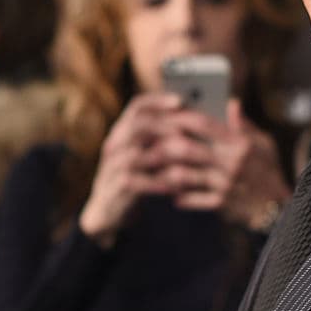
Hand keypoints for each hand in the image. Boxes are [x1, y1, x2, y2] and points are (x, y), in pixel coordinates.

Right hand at [78, 92, 184, 247]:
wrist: (110, 210)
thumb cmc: (139, 176)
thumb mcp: (147, 152)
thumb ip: (164, 137)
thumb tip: (199, 118)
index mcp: (123, 131)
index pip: (137, 106)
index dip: (158, 101)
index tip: (181, 101)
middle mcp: (115, 145)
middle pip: (136, 125)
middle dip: (164, 125)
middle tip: (187, 130)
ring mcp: (113, 167)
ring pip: (136, 154)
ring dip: (163, 154)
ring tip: (186, 155)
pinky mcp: (116, 188)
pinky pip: (136, 182)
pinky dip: (157, 182)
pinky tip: (177, 184)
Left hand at [156, 99, 291, 228]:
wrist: (279, 206)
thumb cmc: (270, 171)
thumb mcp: (265, 144)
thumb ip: (245, 125)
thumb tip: (231, 104)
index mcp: (240, 144)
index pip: (204, 124)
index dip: (182, 117)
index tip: (168, 114)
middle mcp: (230, 162)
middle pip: (188, 149)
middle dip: (166, 144)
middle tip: (152, 141)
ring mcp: (224, 184)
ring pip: (184, 176)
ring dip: (167, 171)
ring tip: (156, 167)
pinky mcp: (221, 203)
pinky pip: (192, 199)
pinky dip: (180, 196)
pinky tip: (172, 193)